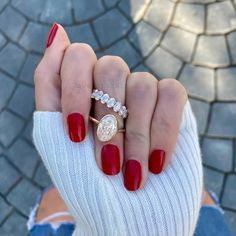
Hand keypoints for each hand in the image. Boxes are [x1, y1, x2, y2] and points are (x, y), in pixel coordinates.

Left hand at [35, 23, 187, 190]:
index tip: (75, 136)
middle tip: (108, 165)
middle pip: (112, 68)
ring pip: (142, 85)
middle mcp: (113, 84)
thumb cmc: (85, 178)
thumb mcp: (53, 134)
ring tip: (133, 176)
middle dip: (109, 122)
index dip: (74, 91)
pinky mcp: (171, 101)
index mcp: (84, 87)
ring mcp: (142, 90)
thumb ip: (50, 85)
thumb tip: (58, 32)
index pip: (77, 57)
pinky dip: (163, 131)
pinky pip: (172, 93)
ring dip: (136, 136)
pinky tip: (157, 162)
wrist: (123, 212)